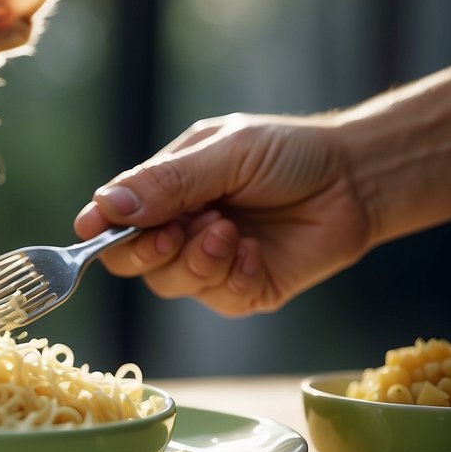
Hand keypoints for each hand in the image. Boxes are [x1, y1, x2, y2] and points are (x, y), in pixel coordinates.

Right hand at [73, 114, 372, 315]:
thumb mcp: (226, 153)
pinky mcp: (243, 291)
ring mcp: (209, 264)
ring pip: (170, 283)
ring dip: (197, 259)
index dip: (99, 228)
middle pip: (130, 259)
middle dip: (147, 249)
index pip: (114, 217)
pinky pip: (218, 298)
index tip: (93, 230)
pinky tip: (255, 251)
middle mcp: (178, 230)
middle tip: (177, 229)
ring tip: (231, 230)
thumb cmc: (289, 154)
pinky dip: (233, 275)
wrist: (357, 180)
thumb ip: (169, 181)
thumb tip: (106, 205)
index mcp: (164, 191)